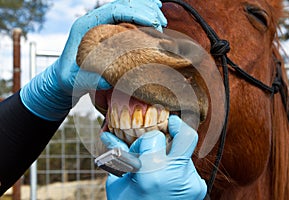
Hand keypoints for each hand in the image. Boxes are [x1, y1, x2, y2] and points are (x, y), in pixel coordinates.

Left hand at [20, 0, 166, 120]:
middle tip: (160, 23)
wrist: (62, 78)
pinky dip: (142, 15)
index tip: (152, 23)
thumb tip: (110, 79)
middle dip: (144, 10)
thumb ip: (90, 79)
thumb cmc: (68, 77)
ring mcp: (103, 25)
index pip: (113, 10)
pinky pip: (127, 18)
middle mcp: (95, 22)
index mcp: (86, 26)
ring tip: (161, 19)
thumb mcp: (76, 80)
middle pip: (123, 5)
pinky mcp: (109, 32)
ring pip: (127, 8)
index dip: (135, 13)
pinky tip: (153, 17)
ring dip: (145, 11)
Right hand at [101, 115, 206, 199]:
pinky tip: (166, 176)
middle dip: (177, 126)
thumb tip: (109, 133)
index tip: (139, 148)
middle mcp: (177, 176)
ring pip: (184, 152)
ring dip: (172, 153)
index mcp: (153, 174)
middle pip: (187, 136)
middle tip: (170, 125)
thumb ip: (119, 156)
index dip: (144, 139)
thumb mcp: (118, 183)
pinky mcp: (198, 188)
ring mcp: (192, 182)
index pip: (154, 136)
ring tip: (159, 166)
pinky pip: (187, 166)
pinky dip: (176, 166)